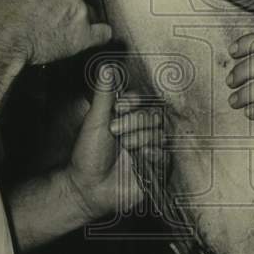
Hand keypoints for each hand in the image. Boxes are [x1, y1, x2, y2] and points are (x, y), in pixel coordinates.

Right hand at [0, 0, 140, 65]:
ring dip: (73, 22)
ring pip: (86, 16)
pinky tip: (76, 40)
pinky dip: (93, 37)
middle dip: (70, 5)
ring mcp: (81, 11)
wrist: (1, 32)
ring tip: (46, 30)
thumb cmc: (0, 9)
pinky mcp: (82, 35)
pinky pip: (99, 35)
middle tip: (45, 17)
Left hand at [66, 87, 163, 221]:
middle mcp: (141, 132)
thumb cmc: (89, 154)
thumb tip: (106, 67)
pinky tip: (139, 158)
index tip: (118, 108)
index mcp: (127, 119)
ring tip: (125, 148)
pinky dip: (152, 154)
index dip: (133, 102)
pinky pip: (166, 155)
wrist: (88, 187)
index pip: (142, 101)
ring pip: (161, 134)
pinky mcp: (156, 169)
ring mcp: (150, 150)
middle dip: (135, 121)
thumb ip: (105, 94)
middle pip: (154, 115)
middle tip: (116, 131)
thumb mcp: (96, 120)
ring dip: (141, 138)